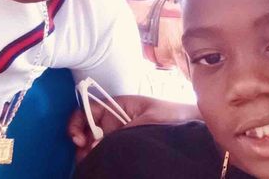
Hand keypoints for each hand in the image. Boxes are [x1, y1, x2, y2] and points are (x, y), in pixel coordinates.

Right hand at [68, 95, 199, 161]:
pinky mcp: (125, 143)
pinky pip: (108, 150)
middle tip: (85, 157)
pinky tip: (101, 163)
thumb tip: (97, 146)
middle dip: (82, 143)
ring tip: (92, 163)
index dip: (78, 122)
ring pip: (95, 143)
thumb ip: (123, 132)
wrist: (190, 123)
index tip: (79, 138)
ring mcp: (119, 132)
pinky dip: (101, 157)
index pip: (89, 109)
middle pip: (88, 130)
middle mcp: (115, 118)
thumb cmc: (171, 114)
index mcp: (118, 105)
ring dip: (90, 152)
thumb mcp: (148, 119)